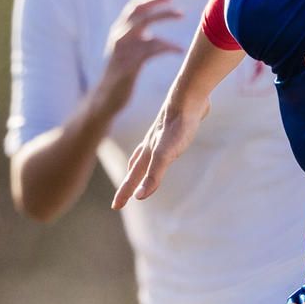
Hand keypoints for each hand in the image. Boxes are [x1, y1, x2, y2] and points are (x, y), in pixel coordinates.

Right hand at [99, 0, 184, 101]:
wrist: (106, 98)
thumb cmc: (121, 76)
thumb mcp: (128, 53)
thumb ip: (138, 42)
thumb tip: (154, 36)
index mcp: (118, 31)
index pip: (134, 7)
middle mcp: (119, 35)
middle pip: (140, 11)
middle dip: (159, 5)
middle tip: (180, 11)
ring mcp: (123, 48)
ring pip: (146, 25)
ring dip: (166, 20)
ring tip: (183, 24)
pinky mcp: (130, 62)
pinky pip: (152, 48)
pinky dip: (168, 46)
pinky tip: (180, 50)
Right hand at [111, 93, 205, 208]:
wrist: (189, 96)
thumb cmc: (178, 126)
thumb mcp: (165, 154)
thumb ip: (154, 175)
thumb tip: (140, 197)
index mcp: (148, 153)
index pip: (132, 178)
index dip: (124, 193)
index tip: (115, 207)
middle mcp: (152, 144)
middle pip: (137, 167)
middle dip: (130, 183)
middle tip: (125, 195)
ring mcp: (162, 135)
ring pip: (148, 154)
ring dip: (141, 165)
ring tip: (139, 171)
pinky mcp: (176, 127)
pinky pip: (164, 143)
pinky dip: (160, 150)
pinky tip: (168, 147)